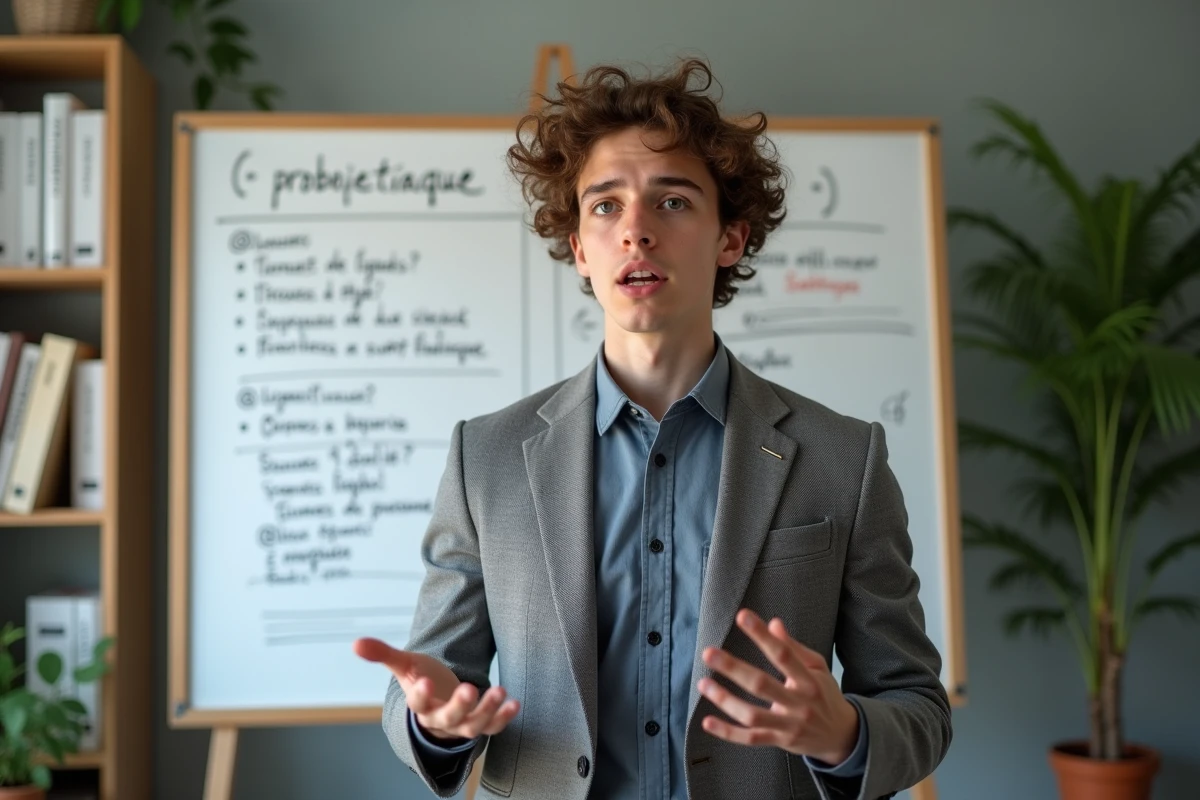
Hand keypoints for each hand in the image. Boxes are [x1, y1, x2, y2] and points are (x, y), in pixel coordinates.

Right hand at [353, 637, 519, 741]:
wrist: (439, 701)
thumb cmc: (422, 679)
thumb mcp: (404, 665)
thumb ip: (383, 654)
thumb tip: (355, 643)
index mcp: (420, 704)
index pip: (417, 704)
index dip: (420, 695)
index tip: (423, 681)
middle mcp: (440, 718)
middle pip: (449, 718)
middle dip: (460, 706)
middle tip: (469, 689)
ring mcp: (462, 724)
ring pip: (473, 726)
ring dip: (487, 710)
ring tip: (500, 690)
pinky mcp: (480, 724)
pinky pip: (493, 727)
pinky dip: (504, 718)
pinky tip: (515, 702)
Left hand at [697, 610, 858, 765]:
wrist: (841, 735)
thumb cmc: (824, 694)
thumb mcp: (817, 667)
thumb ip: (793, 647)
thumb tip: (773, 623)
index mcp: (808, 680)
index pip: (783, 655)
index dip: (762, 636)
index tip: (743, 617)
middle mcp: (798, 703)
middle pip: (762, 685)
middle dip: (734, 668)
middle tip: (709, 653)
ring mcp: (788, 725)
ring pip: (753, 715)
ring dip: (725, 700)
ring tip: (704, 684)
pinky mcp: (779, 742)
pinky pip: (750, 739)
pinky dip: (728, 732)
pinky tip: (707, 721)